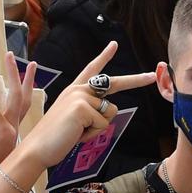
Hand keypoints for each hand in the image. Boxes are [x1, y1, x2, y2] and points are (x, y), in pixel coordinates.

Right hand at [17, 42, 155, 168]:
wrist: (38, 147)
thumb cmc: (57, 138)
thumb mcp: (77, 120)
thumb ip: (91, 110)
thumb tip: (107, 110)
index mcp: (75, 91)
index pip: (92, 69)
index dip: (104, 57)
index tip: (114, 44)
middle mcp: (78, 89)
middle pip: (114, 82)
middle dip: (136, 80)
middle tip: (153, 75)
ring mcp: (80, 96)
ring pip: (110, 112)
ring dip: (98, 128)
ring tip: (78, 131)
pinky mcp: (82, 107)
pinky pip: (103, 123)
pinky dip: (92, 134)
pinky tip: (76, 133)